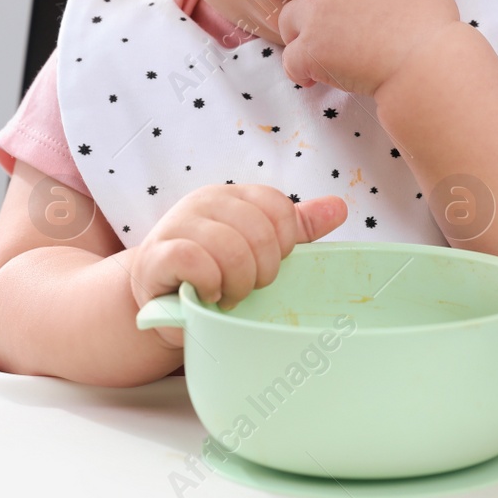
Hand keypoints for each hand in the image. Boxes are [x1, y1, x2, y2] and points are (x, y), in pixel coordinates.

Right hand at [129, 183, 345, 348]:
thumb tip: (340, 207)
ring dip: (238, 283)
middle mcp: (205, 202)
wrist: (158, 300)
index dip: (285, 243)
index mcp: (233, 197)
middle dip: (263, 270)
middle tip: (250, 289)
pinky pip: (195, 262)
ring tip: (230, 296)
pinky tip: (209, 295)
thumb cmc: (213, 273)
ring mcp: (178, 225)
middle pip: (258, 229)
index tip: (273, 265)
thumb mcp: (257, 248)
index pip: (278, 206)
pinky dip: (210, 284)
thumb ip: (295, 228)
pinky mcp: (157, 255)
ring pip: (229, 246)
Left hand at [276, 0, 460, 94]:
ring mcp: (315, 14)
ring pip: (287, 18)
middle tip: (326, 17)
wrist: (423, 61)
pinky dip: (299, 70)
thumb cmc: (431, 19)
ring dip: (300, 33)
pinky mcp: (309, 49)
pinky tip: (312, 78)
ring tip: (319, 50)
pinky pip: (289, 59)